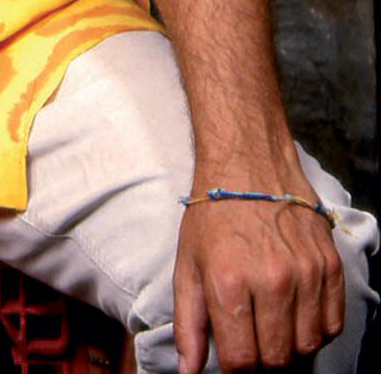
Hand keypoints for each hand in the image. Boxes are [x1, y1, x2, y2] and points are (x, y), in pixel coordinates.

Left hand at [173, 179, 344, 373]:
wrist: (248, 167)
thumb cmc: (212, 217)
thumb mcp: (187, 264)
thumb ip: (189, 323)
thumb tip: (189, 372)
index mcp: (229, 283)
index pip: (242, 360)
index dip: (237, 370)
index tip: (234, 361)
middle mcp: (271, 282)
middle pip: (277, 358)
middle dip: (263, 362)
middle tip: (252, 344)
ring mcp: (305, 275)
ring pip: (307, 346)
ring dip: (290, 348)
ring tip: (272, 328)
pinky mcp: (330, 268)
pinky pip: (332, 325)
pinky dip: (316, 331)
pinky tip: (296, 316)